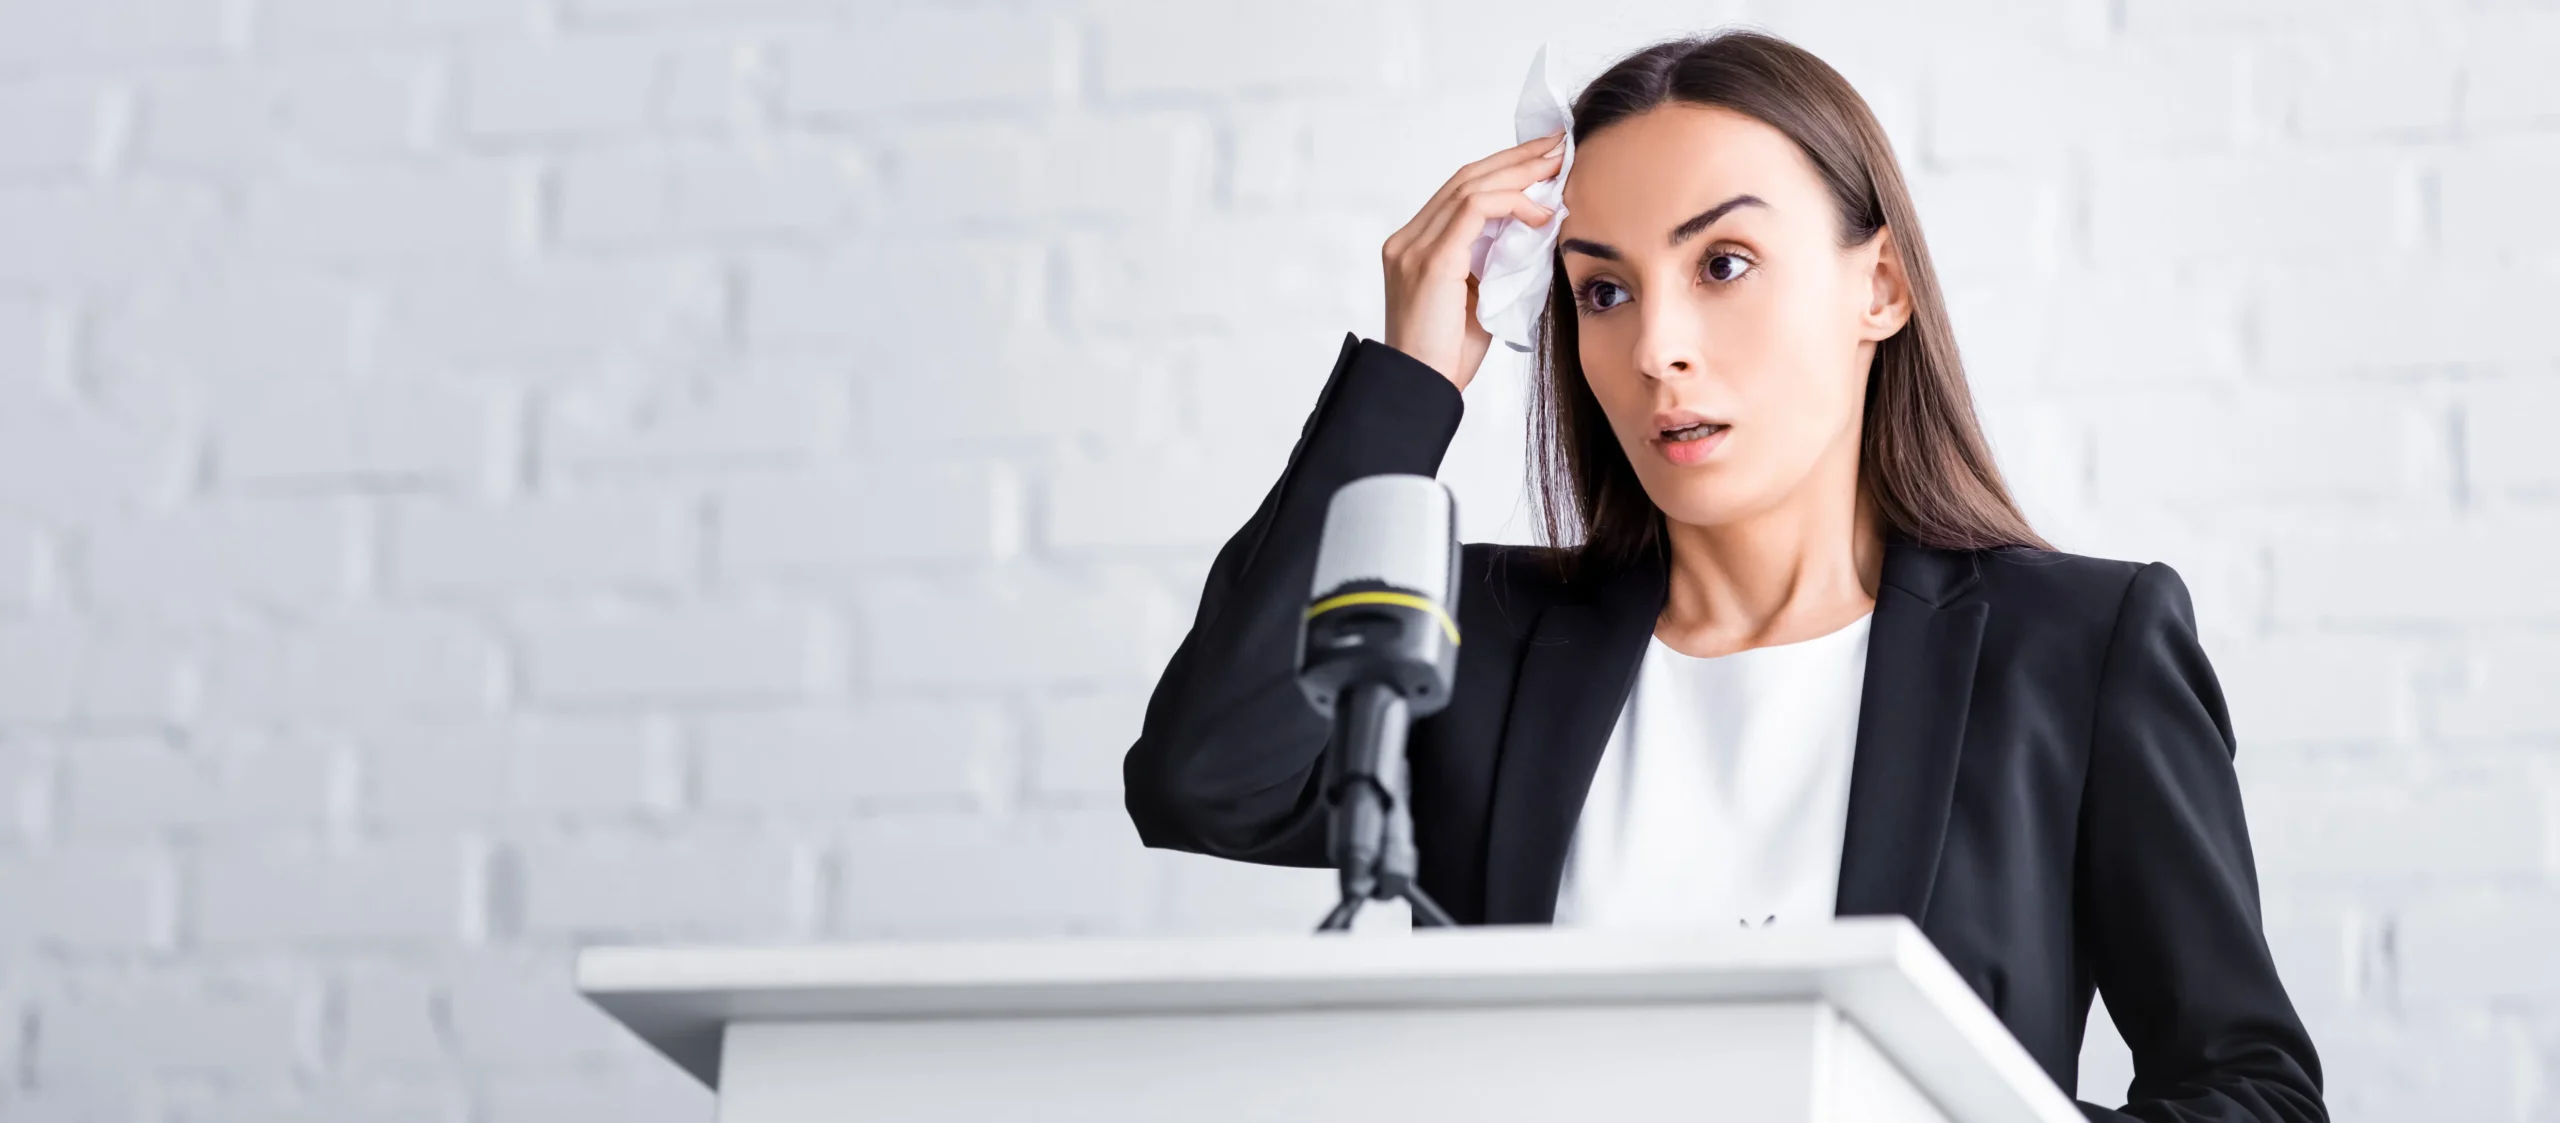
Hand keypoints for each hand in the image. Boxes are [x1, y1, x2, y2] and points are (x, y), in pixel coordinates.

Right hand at [1381, 129, 1564, 392]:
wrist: (1420, 391)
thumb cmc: (1448, 356)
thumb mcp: (1478, 298)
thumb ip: (1495, 262)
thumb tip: (1536, 231)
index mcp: (1415, 246)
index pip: (1461, 191)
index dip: (1504, 169)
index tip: (1544, 160)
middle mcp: (1407, 239)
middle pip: (1466, 177)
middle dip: (1516, 158)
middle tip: (1558, 144)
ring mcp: (1414, 246)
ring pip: (1471, 186)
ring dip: (1520, 172)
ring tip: (1558, 165)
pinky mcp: (1431, 260)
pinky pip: (1475, 211)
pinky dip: (1513, 204)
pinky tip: (1542, 214)